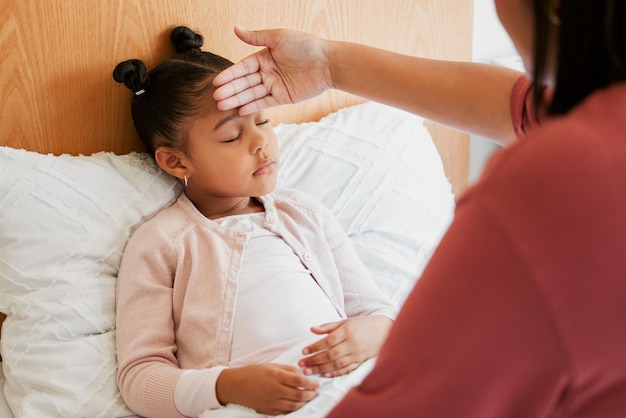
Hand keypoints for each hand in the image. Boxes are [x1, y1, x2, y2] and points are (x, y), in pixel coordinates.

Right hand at [213, 26, 333, 114]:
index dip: (230, 75)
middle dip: (230, 90)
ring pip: (252, 94)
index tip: (217, 82)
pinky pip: (265, 102)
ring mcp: (275, 85)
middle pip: (245, 82)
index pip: (243, 68)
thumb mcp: (278, 38)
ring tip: (222, 106)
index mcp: (265, 57)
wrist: (328, 63)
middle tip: (216, 97)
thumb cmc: (305, 46)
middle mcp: (268, 72)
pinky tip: (240, 109)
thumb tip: (235, 28)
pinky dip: (253, 106)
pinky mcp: (283, 97)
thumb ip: (256, 37)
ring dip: (237, 99)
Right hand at [216, 364, 319, 414]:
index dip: (311, 382)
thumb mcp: (270, 365)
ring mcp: (271, 402)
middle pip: (299, 394)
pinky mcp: (268, 410)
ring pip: (294, 405)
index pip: (299, 380)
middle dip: (311, 393)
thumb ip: (287, 369)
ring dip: (305, 402)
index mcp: (276, 375)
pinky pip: (285, 411)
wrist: (234, 386)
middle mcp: (275, 389)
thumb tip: (302, 372)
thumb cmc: (252, 372)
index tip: (317, 382)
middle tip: (317, 391)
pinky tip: (298, 404)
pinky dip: (294, 409)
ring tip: (309, 398)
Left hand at [298, 315, 392, 376]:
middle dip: (314, 360)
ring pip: (337, 364)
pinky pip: (347, 369)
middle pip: (330, 354)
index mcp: (347, 331)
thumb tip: (311, 329)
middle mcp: (351, 344)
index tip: (303, 351)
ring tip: (308, 372)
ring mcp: (356, 354)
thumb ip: (328, 326)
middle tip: (301, 364)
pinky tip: (325, 375)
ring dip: (321, 369)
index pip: (328, 340)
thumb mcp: (345, 321)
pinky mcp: (360, 362)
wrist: (383, 331)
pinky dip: (335, 373)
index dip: (315, 347)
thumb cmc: (361, 325)